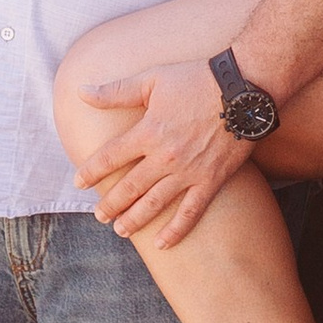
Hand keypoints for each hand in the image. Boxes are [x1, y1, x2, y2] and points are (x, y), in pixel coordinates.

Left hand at [75, 58, 251, 249]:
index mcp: (148, 131)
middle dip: (110, 203)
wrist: (242, 89)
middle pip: (129, 187)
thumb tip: (82, 92)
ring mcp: (188, 172)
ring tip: (121, 229)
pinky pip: (191, 212)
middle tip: (99, 216)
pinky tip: (162, 244)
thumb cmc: (196, 79)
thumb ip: (116, 91)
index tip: (79, 183)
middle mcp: (164, 157)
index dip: (92, 171)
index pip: (110, 157)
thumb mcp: (152, 79)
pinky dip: (176, 230)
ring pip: (154, 203)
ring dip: (134, 219)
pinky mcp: (211, 180)